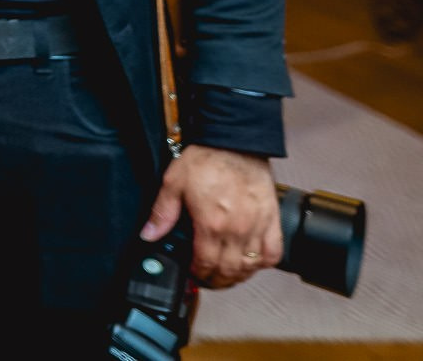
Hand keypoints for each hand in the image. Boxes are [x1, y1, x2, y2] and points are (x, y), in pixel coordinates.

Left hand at [141, 144, 282, 287]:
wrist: (235, 142)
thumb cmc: (207, 159)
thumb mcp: (173, 183)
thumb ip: (162, 212)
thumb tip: (150, 234)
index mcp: (211, 223)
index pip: (205, 264)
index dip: (198, 274)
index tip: (193, 274)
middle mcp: (236, 229)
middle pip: (229, 271)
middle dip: (216, 280)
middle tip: (208, 279)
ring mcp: (257, 227)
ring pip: (251, 267)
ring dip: (238, 276)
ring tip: (227, 275)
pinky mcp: (272, 220)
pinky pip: (273, 252)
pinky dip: (263, 263)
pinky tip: (252, 262)